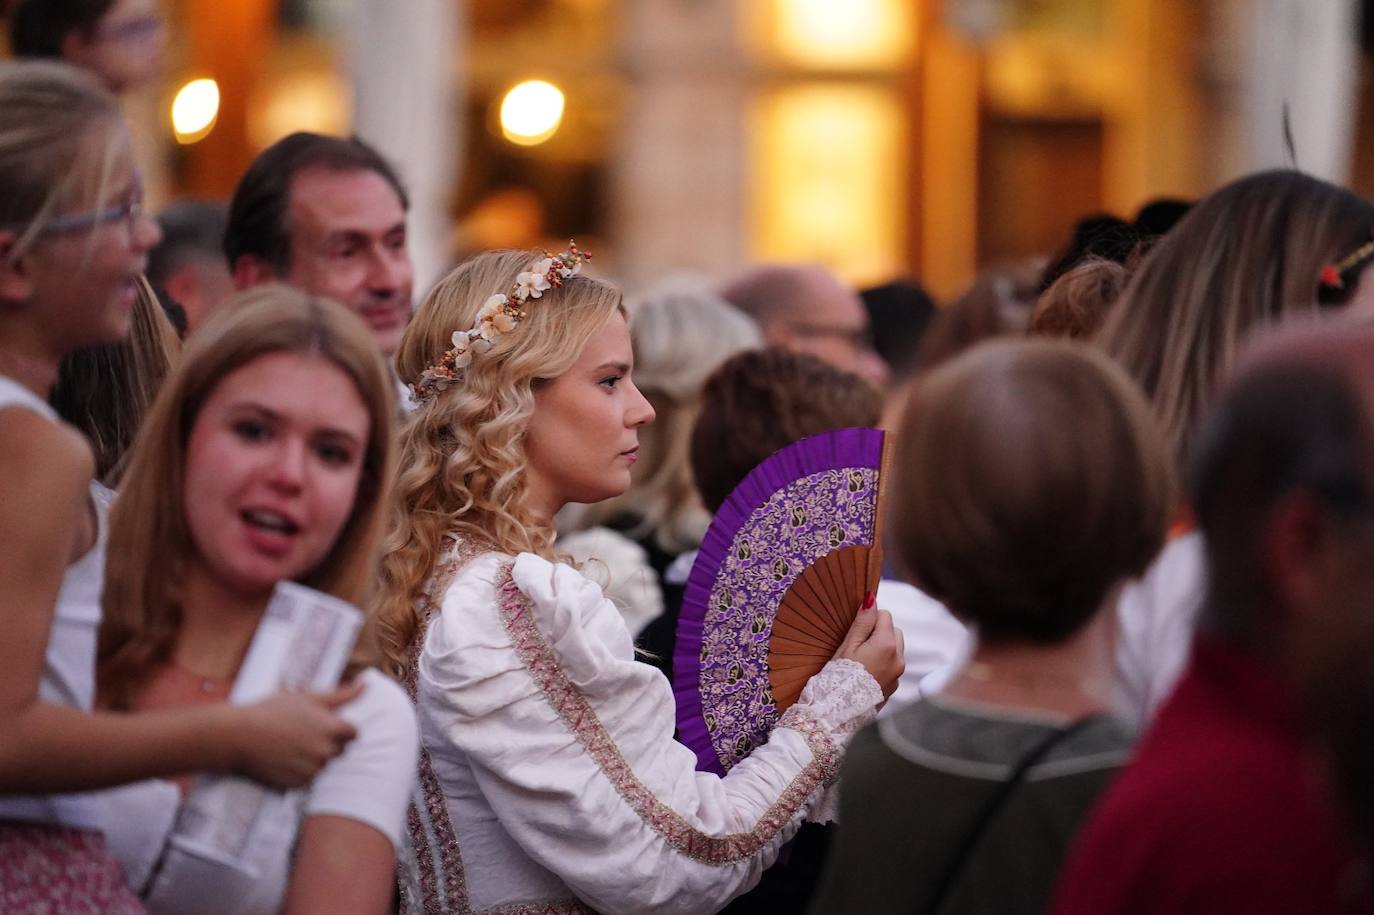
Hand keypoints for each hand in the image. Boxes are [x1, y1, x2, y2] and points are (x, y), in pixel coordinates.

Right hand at [229, 682, 360, 788]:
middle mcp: (326, 753)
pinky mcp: (297, 785)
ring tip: (287, 743)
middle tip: (300, 732)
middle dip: (327, 742)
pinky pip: (307, 778)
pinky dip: (299, 770)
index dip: (339, 727)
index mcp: (333, 730)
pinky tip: (281, 757)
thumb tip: (366, 684)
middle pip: (339, 750)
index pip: (354, 734)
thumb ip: (342, 694)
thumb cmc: (273, 711)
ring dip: (312, 756)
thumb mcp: (309, 697)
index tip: (320, 723)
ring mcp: (312, 771)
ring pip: (322, 764)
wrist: (237, 736)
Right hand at [833, 600, 904, 698]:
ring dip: (883, 647)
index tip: (856, 630)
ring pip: (896, 649)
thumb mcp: (848, 645)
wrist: (839, 711)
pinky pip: (893, 666)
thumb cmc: (840, 676)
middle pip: (894, 631)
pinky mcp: (894, 686)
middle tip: (858, 645)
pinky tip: (866, 672)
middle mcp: (898, 658)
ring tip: (862, 659)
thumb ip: (863, 622)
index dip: (869, 619)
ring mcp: (898, 674)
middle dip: (879, 632)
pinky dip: (883, 663)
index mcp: (887, 644)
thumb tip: (872, 599)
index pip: (885, 615)